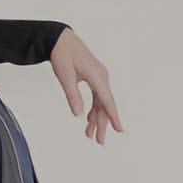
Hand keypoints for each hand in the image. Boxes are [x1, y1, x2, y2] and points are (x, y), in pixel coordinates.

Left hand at [50, 30, 123, 144]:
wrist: (61, 39)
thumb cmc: (62, 55)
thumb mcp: (65, 76)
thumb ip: (73, 95)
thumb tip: (78, 115)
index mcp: (97, 76)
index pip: (107, 101)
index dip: (114, 117)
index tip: (120, 130)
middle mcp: (102, 78)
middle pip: (105, 106)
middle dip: (103, 125)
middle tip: (99, 142)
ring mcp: (99, 78)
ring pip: (101, 103)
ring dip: (96, 119)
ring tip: (89, 135)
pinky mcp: (94, 79)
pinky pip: (97, 98)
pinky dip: (93, 110)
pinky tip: (88, 120)